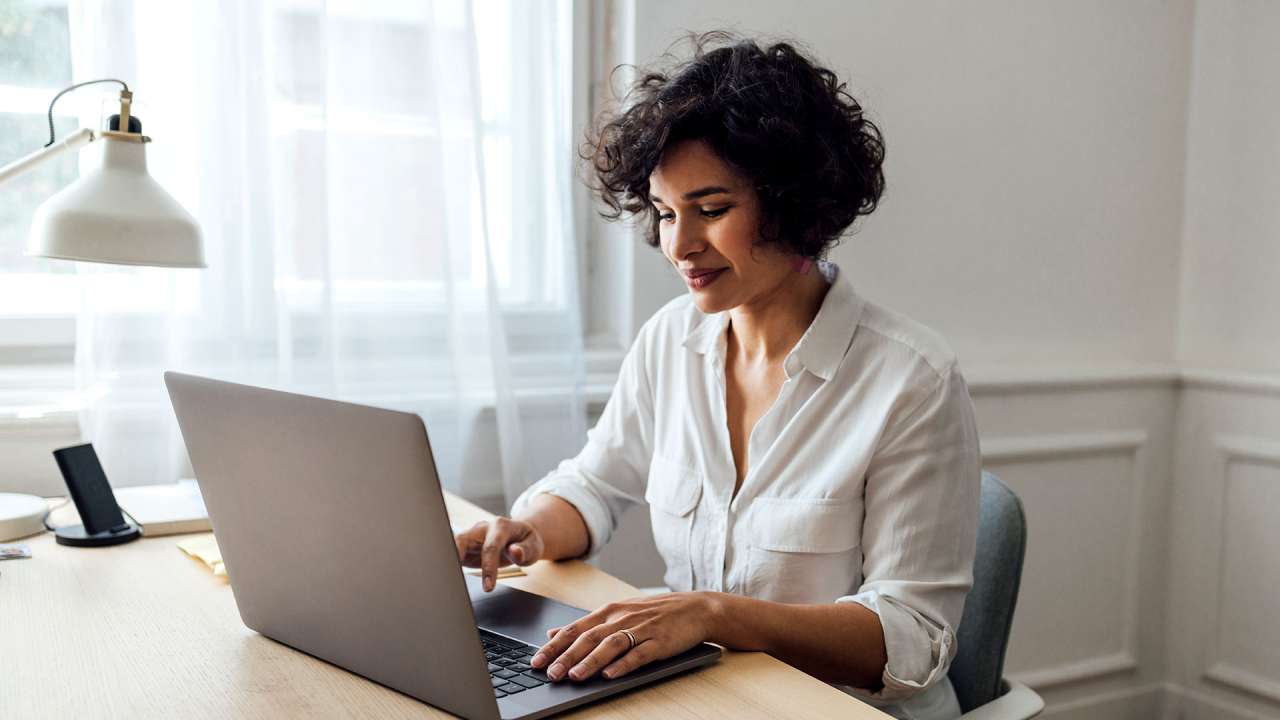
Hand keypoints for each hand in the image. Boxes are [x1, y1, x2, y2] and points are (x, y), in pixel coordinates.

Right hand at [454, 517, 543, 590]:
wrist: (521, 537)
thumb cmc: (527, 542)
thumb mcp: (534, 546)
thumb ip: (525, 550)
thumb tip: (514, 551)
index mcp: (501, 526)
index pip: (490, 547)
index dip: (488, 567)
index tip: (488, 587)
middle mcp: (482, 528)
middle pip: (462, 539)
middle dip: (455, 557)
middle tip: (453, 579)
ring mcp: (472, 536)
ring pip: (453, 545)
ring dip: (449, 561)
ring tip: (447, 580)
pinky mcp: (465, 546)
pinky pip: (453, 554)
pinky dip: (450, 565)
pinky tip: (448, 578)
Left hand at [530, 592, 717, 681]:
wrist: (695, 608)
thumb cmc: (655, 613)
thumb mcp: (618, 612)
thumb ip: (586, 624)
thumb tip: (554, 633)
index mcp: (609, 611)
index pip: (575, 629)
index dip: (554, 645)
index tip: (536, 661)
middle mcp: (622, 618)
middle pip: (589, 637)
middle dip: (567, 656)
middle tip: (550, 673)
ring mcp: (642, 629)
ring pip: (611, 645)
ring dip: (591, 661)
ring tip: (574, 676)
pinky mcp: (660, 641)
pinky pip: (639, 654)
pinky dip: (624, 664)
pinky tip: (611, 674)